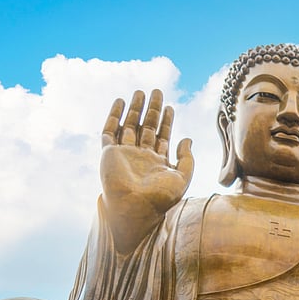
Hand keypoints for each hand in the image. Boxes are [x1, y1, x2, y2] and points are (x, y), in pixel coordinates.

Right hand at [100, 90, 194, 250]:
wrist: (135, 208)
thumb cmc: (160, 198)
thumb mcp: (182, 177)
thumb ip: (187, 158)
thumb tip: (188, 138)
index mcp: (157, 163)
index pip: (162, 137)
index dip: (167, 122)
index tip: (170, 107)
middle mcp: (140, 157)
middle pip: (147, 127)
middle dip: (152, 110)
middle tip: (157, 91)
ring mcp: (124, 154)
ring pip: (129, 126)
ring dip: (135, 109)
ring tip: (140, 92)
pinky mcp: (109, 153)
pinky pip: (109, 131)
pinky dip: (114, 116)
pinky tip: (120, 102)